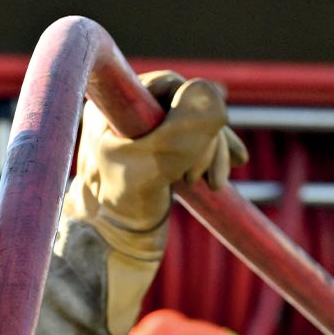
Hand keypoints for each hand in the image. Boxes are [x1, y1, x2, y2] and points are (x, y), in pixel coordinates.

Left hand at [62, 70, 248, 334]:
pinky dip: (210, 159)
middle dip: (207, 139)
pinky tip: (221, 176)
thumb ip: (187, 124)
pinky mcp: (156, 157)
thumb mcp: (158, 160)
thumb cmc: (124, 205)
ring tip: (213, 183)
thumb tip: (214, 91)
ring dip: (212, 152)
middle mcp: (124, 116)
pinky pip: (192, 145)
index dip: (194, 104)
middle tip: (207, 176)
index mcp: (112, 107)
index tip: (210, 130)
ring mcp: (141, 136)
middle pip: (185, 107)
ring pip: (193, 128)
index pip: (167, 85)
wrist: (113, 248)